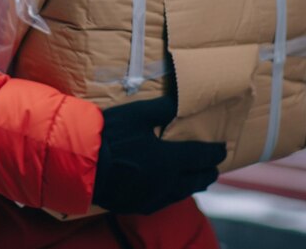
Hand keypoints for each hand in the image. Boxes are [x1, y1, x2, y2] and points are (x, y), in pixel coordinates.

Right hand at [92, 96, 225, 214]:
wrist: (82, 165)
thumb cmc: (110, 136)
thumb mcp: (137, 114)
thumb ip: (163, 108)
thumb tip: (180, 101)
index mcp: (171, 159)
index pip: (202, 157)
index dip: (215, 152)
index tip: (223, 148)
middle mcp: (167, 182)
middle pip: (198, 180)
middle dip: (208, 171)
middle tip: (213, 166)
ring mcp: (153, 197)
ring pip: (183, 193)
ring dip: (193, 184)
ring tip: (196, 178)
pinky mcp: (139, 205)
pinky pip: (165, 201)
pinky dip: (174, 193)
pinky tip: (169, 190)